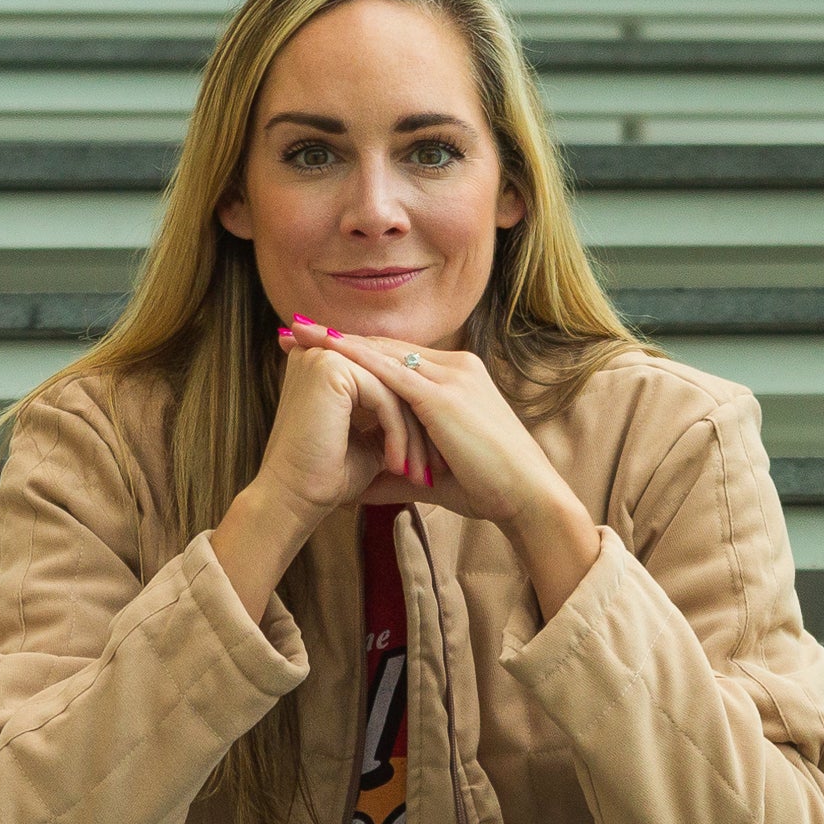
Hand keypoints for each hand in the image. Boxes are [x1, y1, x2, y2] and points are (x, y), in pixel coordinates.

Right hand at [212, 343, 415, 622]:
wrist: (292, 500)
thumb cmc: (327, 478)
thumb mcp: (369, 443)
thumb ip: (390, 423)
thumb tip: (426, 419)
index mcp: (330, 365)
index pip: (390, 384)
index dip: (417, 421)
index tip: (436, 458)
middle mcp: (325, 353)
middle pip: (396, 386)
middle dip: (421, 430)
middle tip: (437, 468)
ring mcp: (326, 357)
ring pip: (395, 392)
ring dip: (413, 437)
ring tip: (421, 475)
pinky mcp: (331, 370)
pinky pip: (385, 399)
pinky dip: (399, 435)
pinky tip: (399, 467)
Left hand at [283, 318, 601, 615]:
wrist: (528, 496)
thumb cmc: (488, 488)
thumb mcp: (433, 471)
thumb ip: (395, 469)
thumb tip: (356, 488)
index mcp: (458, 379)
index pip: (397, 357)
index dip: (355, 350)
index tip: (316, 346)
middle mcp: (456, 367)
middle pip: (385, 346)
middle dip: (337, 336)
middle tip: (294, 327)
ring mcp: (452, 377)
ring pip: (384, 352)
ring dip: (337, 340)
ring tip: (297, 330)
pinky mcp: (444, 396)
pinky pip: (391, 371)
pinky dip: (355, 357)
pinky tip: (326, 348)